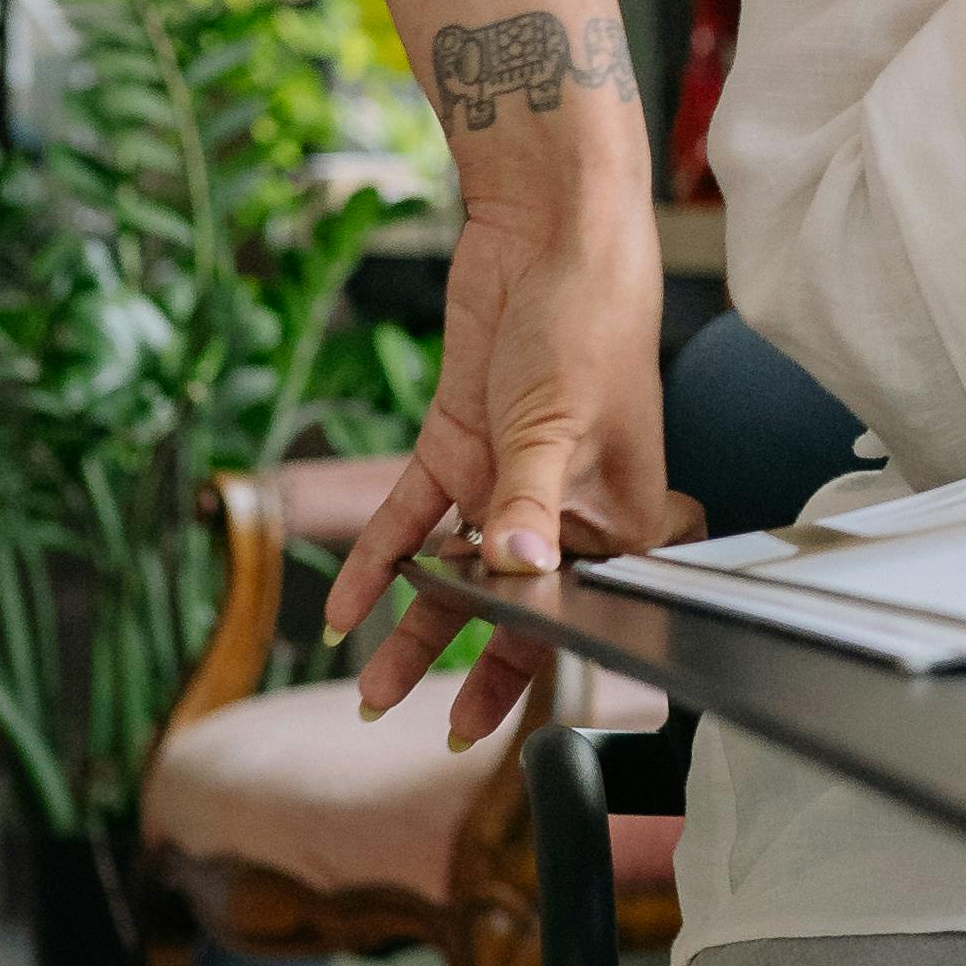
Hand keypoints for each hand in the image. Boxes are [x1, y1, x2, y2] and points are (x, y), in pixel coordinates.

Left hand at [329, 179, 692, 742]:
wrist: (548, 233)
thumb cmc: (591, 322)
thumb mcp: (557, 422)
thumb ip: (532, 504)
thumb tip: (518, 570)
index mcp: (619, 514)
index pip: (582, 608)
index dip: (547, 665)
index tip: (510, 721)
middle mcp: (563, 507)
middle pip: (516, 604)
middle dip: (478, 670)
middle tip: (443, 732)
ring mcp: (505, 478)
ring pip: (456, 572)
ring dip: (416, 628)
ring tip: (373, 691)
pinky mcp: (458, 445)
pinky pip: (411, 519)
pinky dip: (378, 562)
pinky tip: (346, 610)